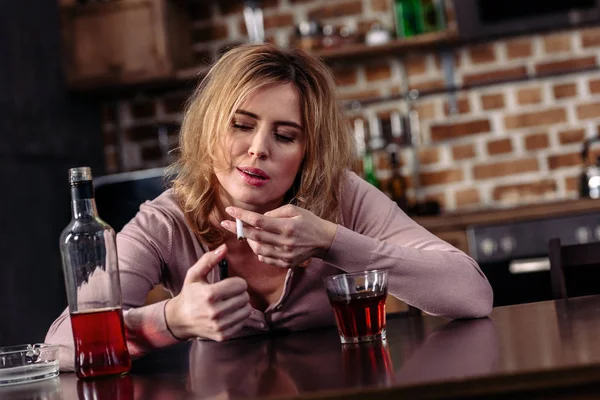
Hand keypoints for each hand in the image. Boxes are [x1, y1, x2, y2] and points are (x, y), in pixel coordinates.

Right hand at [165, 244, 250, 340]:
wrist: (180, 320)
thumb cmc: (189, 294)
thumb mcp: (194, 274)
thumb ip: (209, 260)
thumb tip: (225, 247)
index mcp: (209, 294)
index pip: (240, 285)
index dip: (237, 282)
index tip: (230, 284)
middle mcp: (215, 312)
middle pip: (244, 297)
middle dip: (239, 293)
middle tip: (230, 293)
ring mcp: (219, 326)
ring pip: (247, 310)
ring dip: (241, 305)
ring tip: (231, 302)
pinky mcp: (223, 335)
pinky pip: (243, 322)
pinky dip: (239, 317)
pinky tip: (229, 313)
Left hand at [220, 205, 337, 267]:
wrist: (324, 241)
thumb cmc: (309, 221)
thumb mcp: (295, 210)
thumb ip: (276, 212)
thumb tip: (258, 218)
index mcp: (287, 227)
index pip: (259, 221)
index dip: (242, 215)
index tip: (230, 210)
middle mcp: (285, 242)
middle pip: (254, 236)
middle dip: (237, 229)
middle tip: (225, 223)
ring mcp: (285, 255)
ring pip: (257, 249)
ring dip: (249, 240)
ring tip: (248, 233)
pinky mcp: (285, 263)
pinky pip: (265, 258)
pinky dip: (259, 250)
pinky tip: (261, 243)